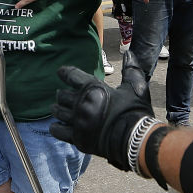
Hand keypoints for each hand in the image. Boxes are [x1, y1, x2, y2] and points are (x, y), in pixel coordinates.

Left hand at [51, 53, 153, 170]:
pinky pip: (58, 131)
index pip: (71, 75)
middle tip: (65, 95)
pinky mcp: (77, 138)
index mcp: (94, 88)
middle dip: (63, 94)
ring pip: (58, 112)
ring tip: (60, 109)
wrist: (136, 139)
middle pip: (62, 95)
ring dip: (58, 109)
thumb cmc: (136, 111)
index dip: (64, 72)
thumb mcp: (135, 86)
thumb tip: (129, 53)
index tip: (61, 72)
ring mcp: (78, 122)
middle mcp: (82, 103)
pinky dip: (56, 127)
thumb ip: (130, 69)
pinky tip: (58, 125)